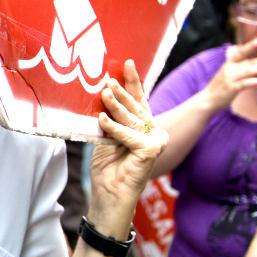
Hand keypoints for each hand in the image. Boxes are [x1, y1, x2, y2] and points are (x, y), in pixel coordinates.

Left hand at [89, 60, 168, 230]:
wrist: (109, 193)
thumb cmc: (107, 166)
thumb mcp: (106, 135)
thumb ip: (109, 117)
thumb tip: (104, 93)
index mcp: (143, 126)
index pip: (139, 100)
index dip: (133, 82)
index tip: (127, 62)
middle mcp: (153, 131)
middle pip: (137, 106)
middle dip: (123, 91)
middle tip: (109, 79)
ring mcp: (155, 141)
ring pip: (132, 118)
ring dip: (116, 105)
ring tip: (104, 92)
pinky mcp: (151, 150)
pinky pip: (128, 134)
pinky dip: (114, 128)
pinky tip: (101, 120)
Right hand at [202, 38, 256, 111]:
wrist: (208, 99)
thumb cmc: (221, 86)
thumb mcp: (228, 72)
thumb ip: (240, 66)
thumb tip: (256, 62)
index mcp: (230, 63)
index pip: (242, 52)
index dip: (251, 46)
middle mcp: (230, 69)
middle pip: (250, 62)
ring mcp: (231, 78)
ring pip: (248, 71)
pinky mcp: (231, 89)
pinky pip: (243, 84)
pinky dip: (252, 81)